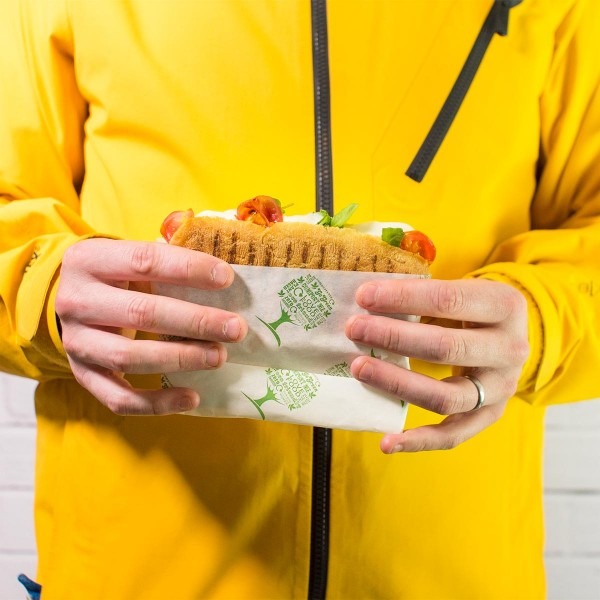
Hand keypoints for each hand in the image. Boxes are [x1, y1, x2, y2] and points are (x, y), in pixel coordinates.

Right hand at [55, 238, 246, 415]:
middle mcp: (77, 301)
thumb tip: (221, 267)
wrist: (71, 301)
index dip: (188, 270)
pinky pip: (119, 398)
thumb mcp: (130, 255)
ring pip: (129, 357)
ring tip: (219, 356)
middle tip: (235, 328)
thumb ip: (168, 255)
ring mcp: (76, 342)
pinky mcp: (83, 375)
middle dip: (195, 321)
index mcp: (89, 260)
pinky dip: (157, 403)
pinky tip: (192, 397)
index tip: (227, 279)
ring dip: (181, 359)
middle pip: (141, 312)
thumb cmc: (116, 276)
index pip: (144, 261)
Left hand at [345, 278, 528, 451]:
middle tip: (354, 330)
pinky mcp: (489, 416)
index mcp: (505, 305)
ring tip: (359, 368)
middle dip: (392, 337)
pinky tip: (386, 442)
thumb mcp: (459, 287)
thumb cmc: (469, 307)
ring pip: (446, 397)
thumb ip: (421, 291)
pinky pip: (452, 435)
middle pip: (445, 347)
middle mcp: (511, 349)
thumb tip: (365, 298)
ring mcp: (501, 388)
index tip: (364, 296)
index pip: (448, 300)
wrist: (506, 336)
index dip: (403, 298)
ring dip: (396, 384)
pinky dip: (418, 441)